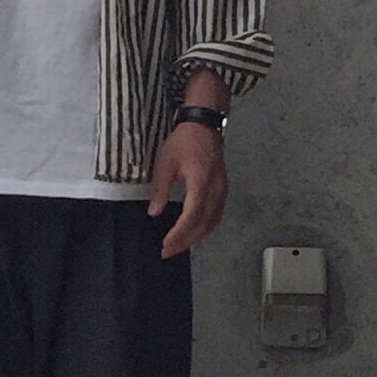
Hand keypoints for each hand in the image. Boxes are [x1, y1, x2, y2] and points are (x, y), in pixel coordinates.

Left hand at [148, 123, 227, 257]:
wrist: (204, 125)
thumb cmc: (184, 141)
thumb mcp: (165, 163)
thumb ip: (161, 189)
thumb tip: (154, 213)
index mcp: (201, 182)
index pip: (192, 216)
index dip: (179, 233)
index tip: (166, 245)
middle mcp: (215, 189)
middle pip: (204, 223)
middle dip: (186, 241)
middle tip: (168, 251)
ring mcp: (222, 190)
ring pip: (213, 221)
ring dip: (197, 237)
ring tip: (179, 246)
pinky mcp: (222, 189)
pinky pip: (217, 214)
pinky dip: (205, 227)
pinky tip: (194, 232)